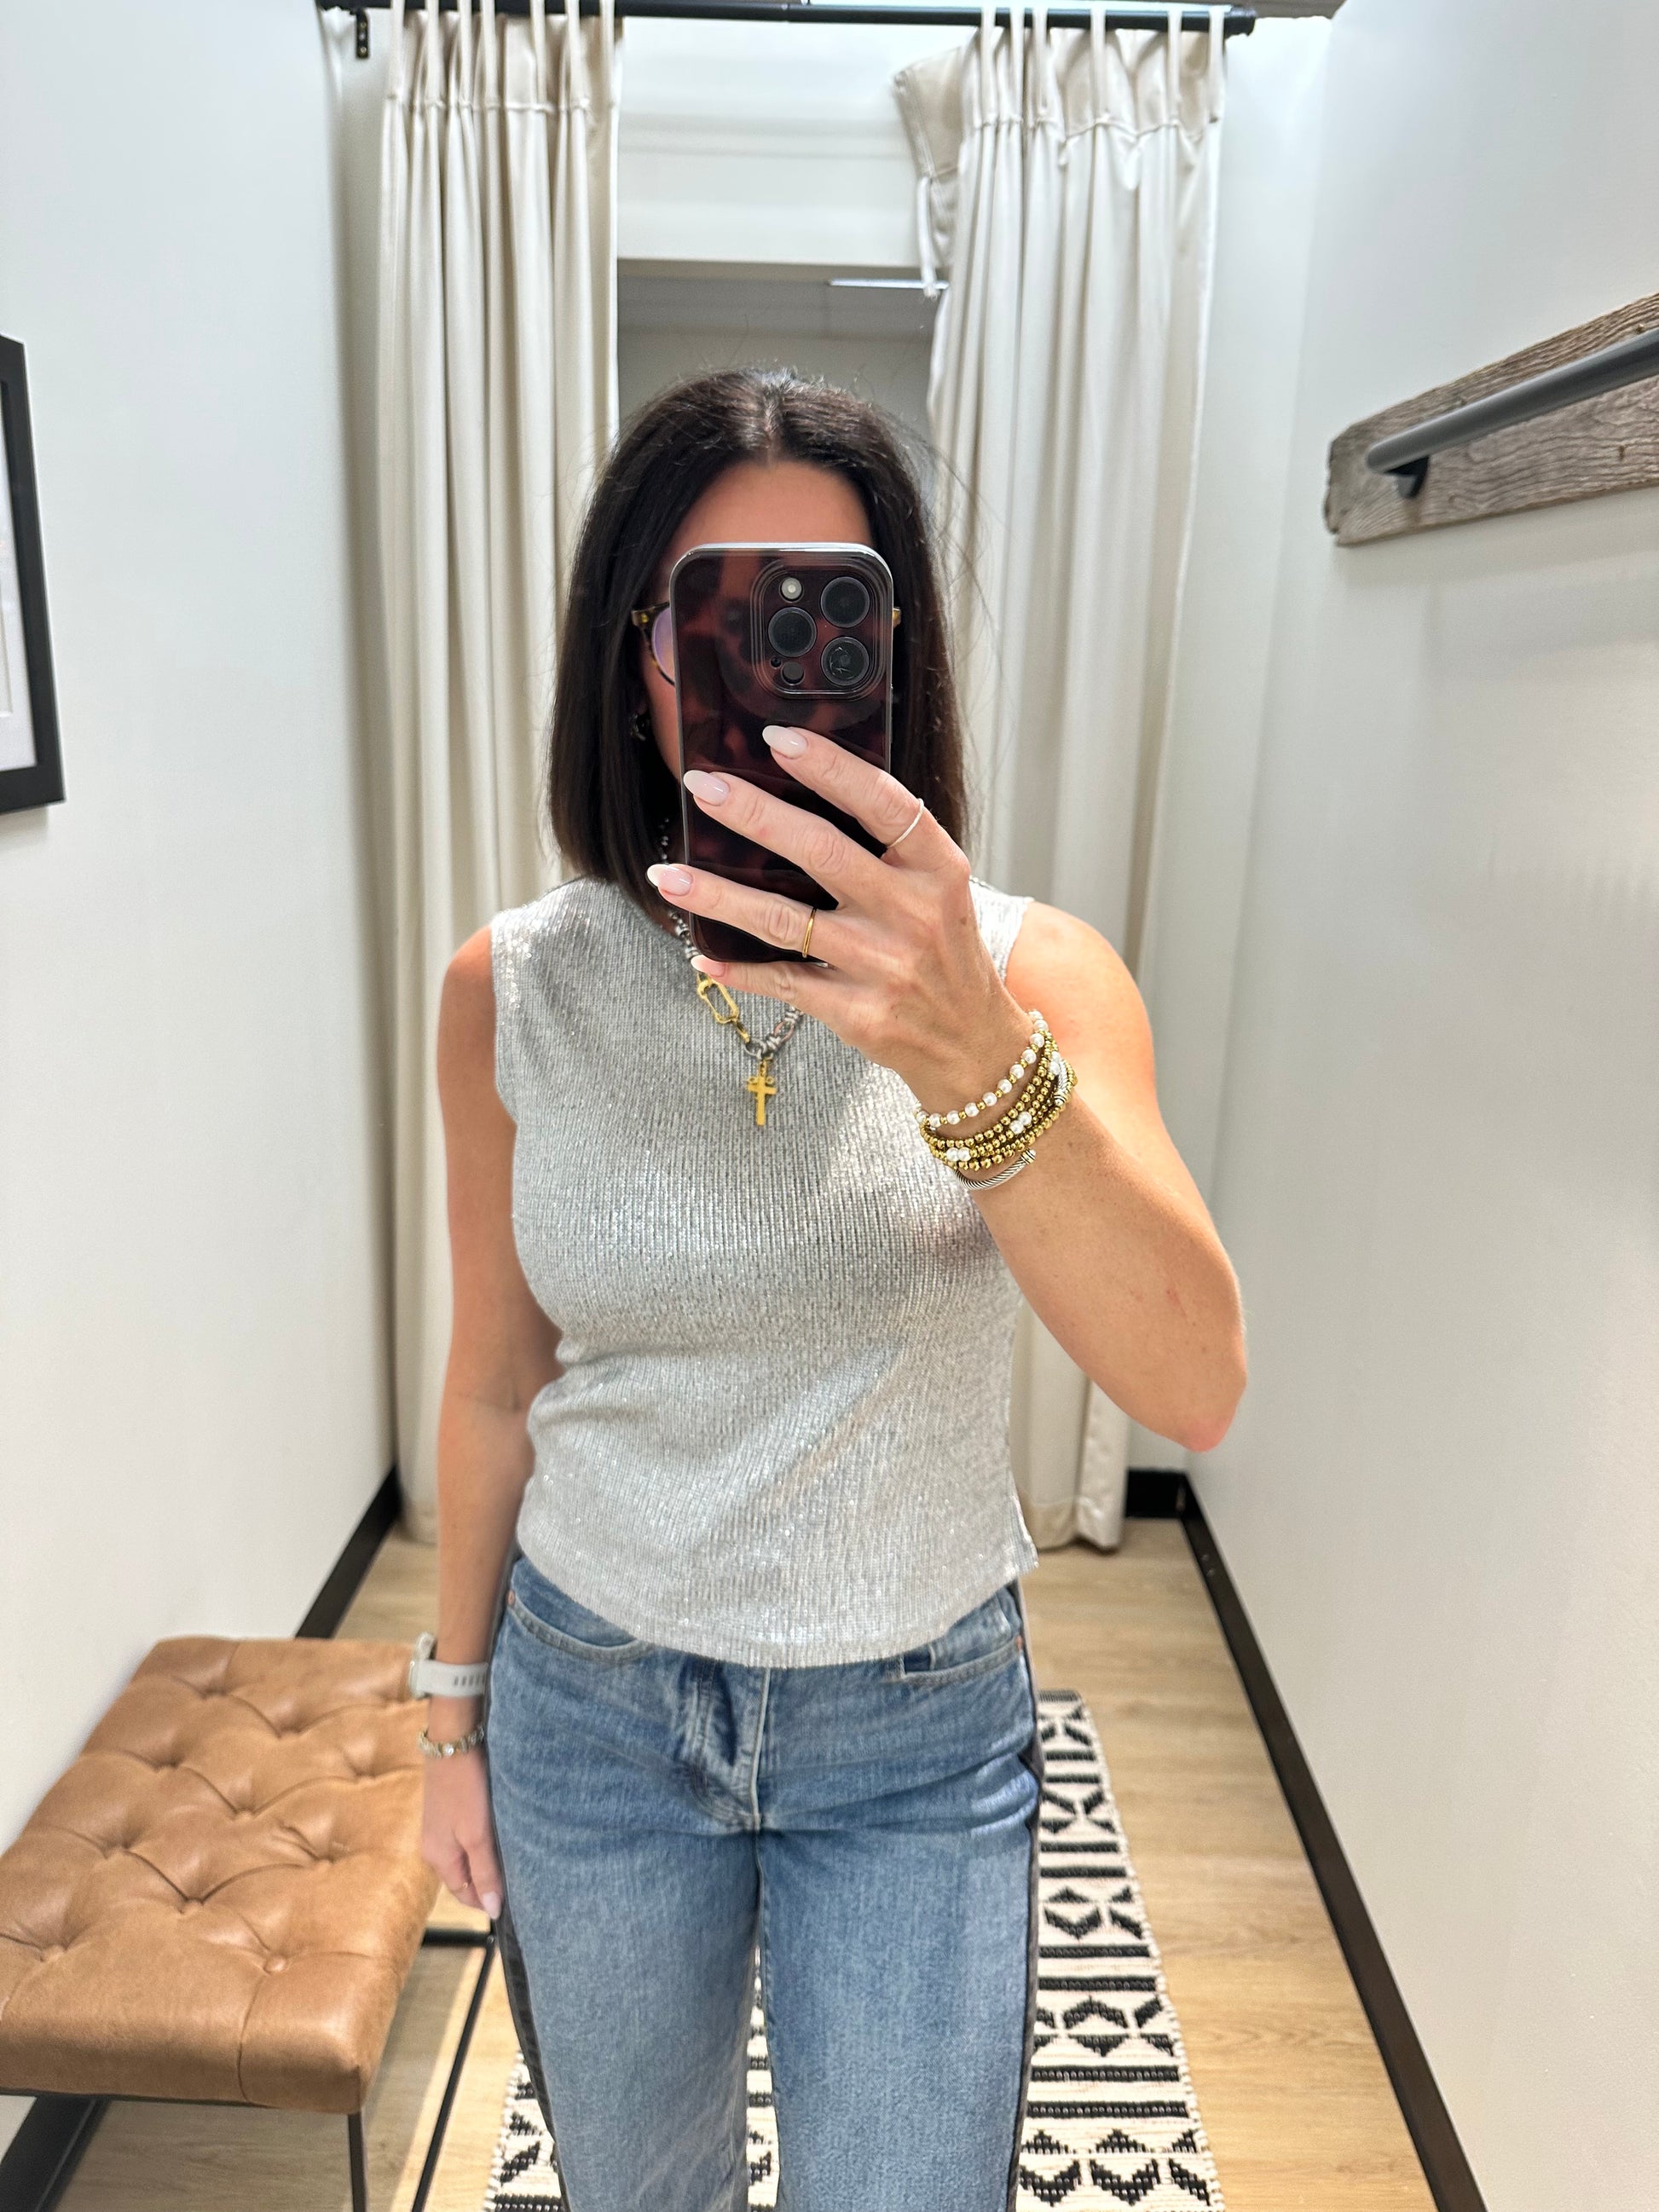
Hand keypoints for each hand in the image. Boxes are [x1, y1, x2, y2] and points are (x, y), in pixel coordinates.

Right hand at [421, 1719, 501, 1919]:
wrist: (452, 1741)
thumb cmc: (465, 1788)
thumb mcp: (477, 1835)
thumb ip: (485, 1872)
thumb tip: (493, 1910)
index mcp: (438, 1859)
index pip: (464, 1894)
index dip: (488, 1901)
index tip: (515, 1900)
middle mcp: (434, 1848)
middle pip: (463, 1878)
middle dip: (487, 1883)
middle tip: (520, 1880)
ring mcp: (439, 1829)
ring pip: (465, 1858)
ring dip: (486, 1862)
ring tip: (513, 1858)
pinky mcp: (447, 1812)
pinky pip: (465, 1839)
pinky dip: (481, 1844)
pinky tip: (500, 1835)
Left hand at [644, 724, 1032, 1114]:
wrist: (974, 1045)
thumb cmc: (946, 955)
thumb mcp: (942, 892)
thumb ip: (893, 849)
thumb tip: (804, 796)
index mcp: (938, 870)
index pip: (883, 803)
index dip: (830, 767)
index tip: (777, 740)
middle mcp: (913, 914)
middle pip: (822, 852)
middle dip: (754, 815)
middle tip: (703, 787)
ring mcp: (883, 965)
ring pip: (785, 920)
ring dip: (719, 896)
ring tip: (668, 876)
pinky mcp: (857, 1012)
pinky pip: (782, 981)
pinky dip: (738, 969)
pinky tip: (702, 954)